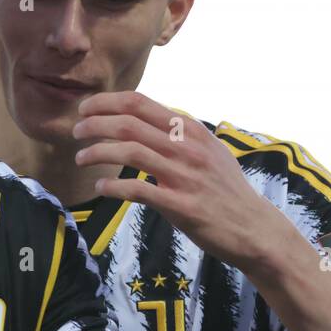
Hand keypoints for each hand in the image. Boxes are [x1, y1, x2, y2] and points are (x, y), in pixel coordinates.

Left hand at [72, 91, 290, 270]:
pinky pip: (138, 191)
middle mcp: (187, 147)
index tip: (85, 109)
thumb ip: (178, 134)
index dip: (106, 102)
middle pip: (129, 124)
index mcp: (190, 130)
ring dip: (97, 152)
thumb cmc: (225, 189)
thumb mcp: (208, 150)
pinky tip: (100, 189)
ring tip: (80, 158)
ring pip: (130, 152)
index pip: (140, 103)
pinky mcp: (182, 206)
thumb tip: (145, 121)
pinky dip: (113, 188)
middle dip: (94, 124)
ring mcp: (185, 176)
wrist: (254, 228)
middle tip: (76, 132)